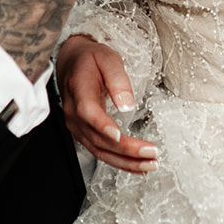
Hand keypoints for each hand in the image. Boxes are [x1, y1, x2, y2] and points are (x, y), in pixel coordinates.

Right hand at [57, 35, 157, 174]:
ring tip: (149, 164)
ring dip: (125, 162)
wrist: (72, 62)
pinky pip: (100, 152)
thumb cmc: (90, 59)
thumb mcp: (107, 59)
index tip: (120, 136)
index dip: (103, 126)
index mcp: (79, 91)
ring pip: (100, 151)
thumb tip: (128, 105)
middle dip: (126, 151)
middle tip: (151, 153)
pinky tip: (135, 164)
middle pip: (99, 139)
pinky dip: (118, 161)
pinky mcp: (83, 133)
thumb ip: (118, 79)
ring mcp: (77, 127)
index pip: (88, 112)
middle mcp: (74, 114)